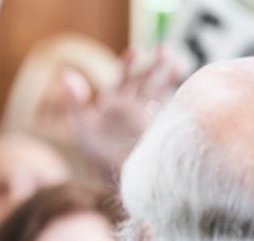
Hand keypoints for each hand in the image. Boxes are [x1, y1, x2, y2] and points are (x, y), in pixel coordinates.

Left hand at [71, 46, 181, 169]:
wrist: (120, 178)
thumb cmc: (98, 155)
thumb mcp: (83, 127)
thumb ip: (75, 102)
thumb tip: (65, 74)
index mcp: (114, 103)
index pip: (123, 77)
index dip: (129, 63)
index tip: (136, 52)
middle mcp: (133, 106)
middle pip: (144, 79)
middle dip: (153, 64)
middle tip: (163, 49)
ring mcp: (148, 116)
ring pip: (160, 89)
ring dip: (168, 74)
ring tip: (178, 60)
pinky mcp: (160, 126)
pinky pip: (170, 107)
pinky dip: (179, 96)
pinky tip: (187, 84)